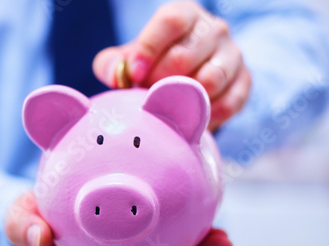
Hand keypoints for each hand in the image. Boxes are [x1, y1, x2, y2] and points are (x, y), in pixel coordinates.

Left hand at [93, 1, 250, 130]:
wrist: (185, 82)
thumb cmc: (152, 67)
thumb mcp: (128, 60)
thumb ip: (112, 64)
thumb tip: (115, 76)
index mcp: (184, 15)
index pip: (170, 21)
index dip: (149, 48)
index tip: (133, 74)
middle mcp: (213, 29)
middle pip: (185, 55)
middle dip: (159, 82)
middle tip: (146, 96)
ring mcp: (233, 55)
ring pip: (210, 80)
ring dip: (182, 100)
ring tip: (166, 108)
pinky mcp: (244, 82)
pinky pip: (228, 103)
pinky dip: (206, 117)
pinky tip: (189, 120)